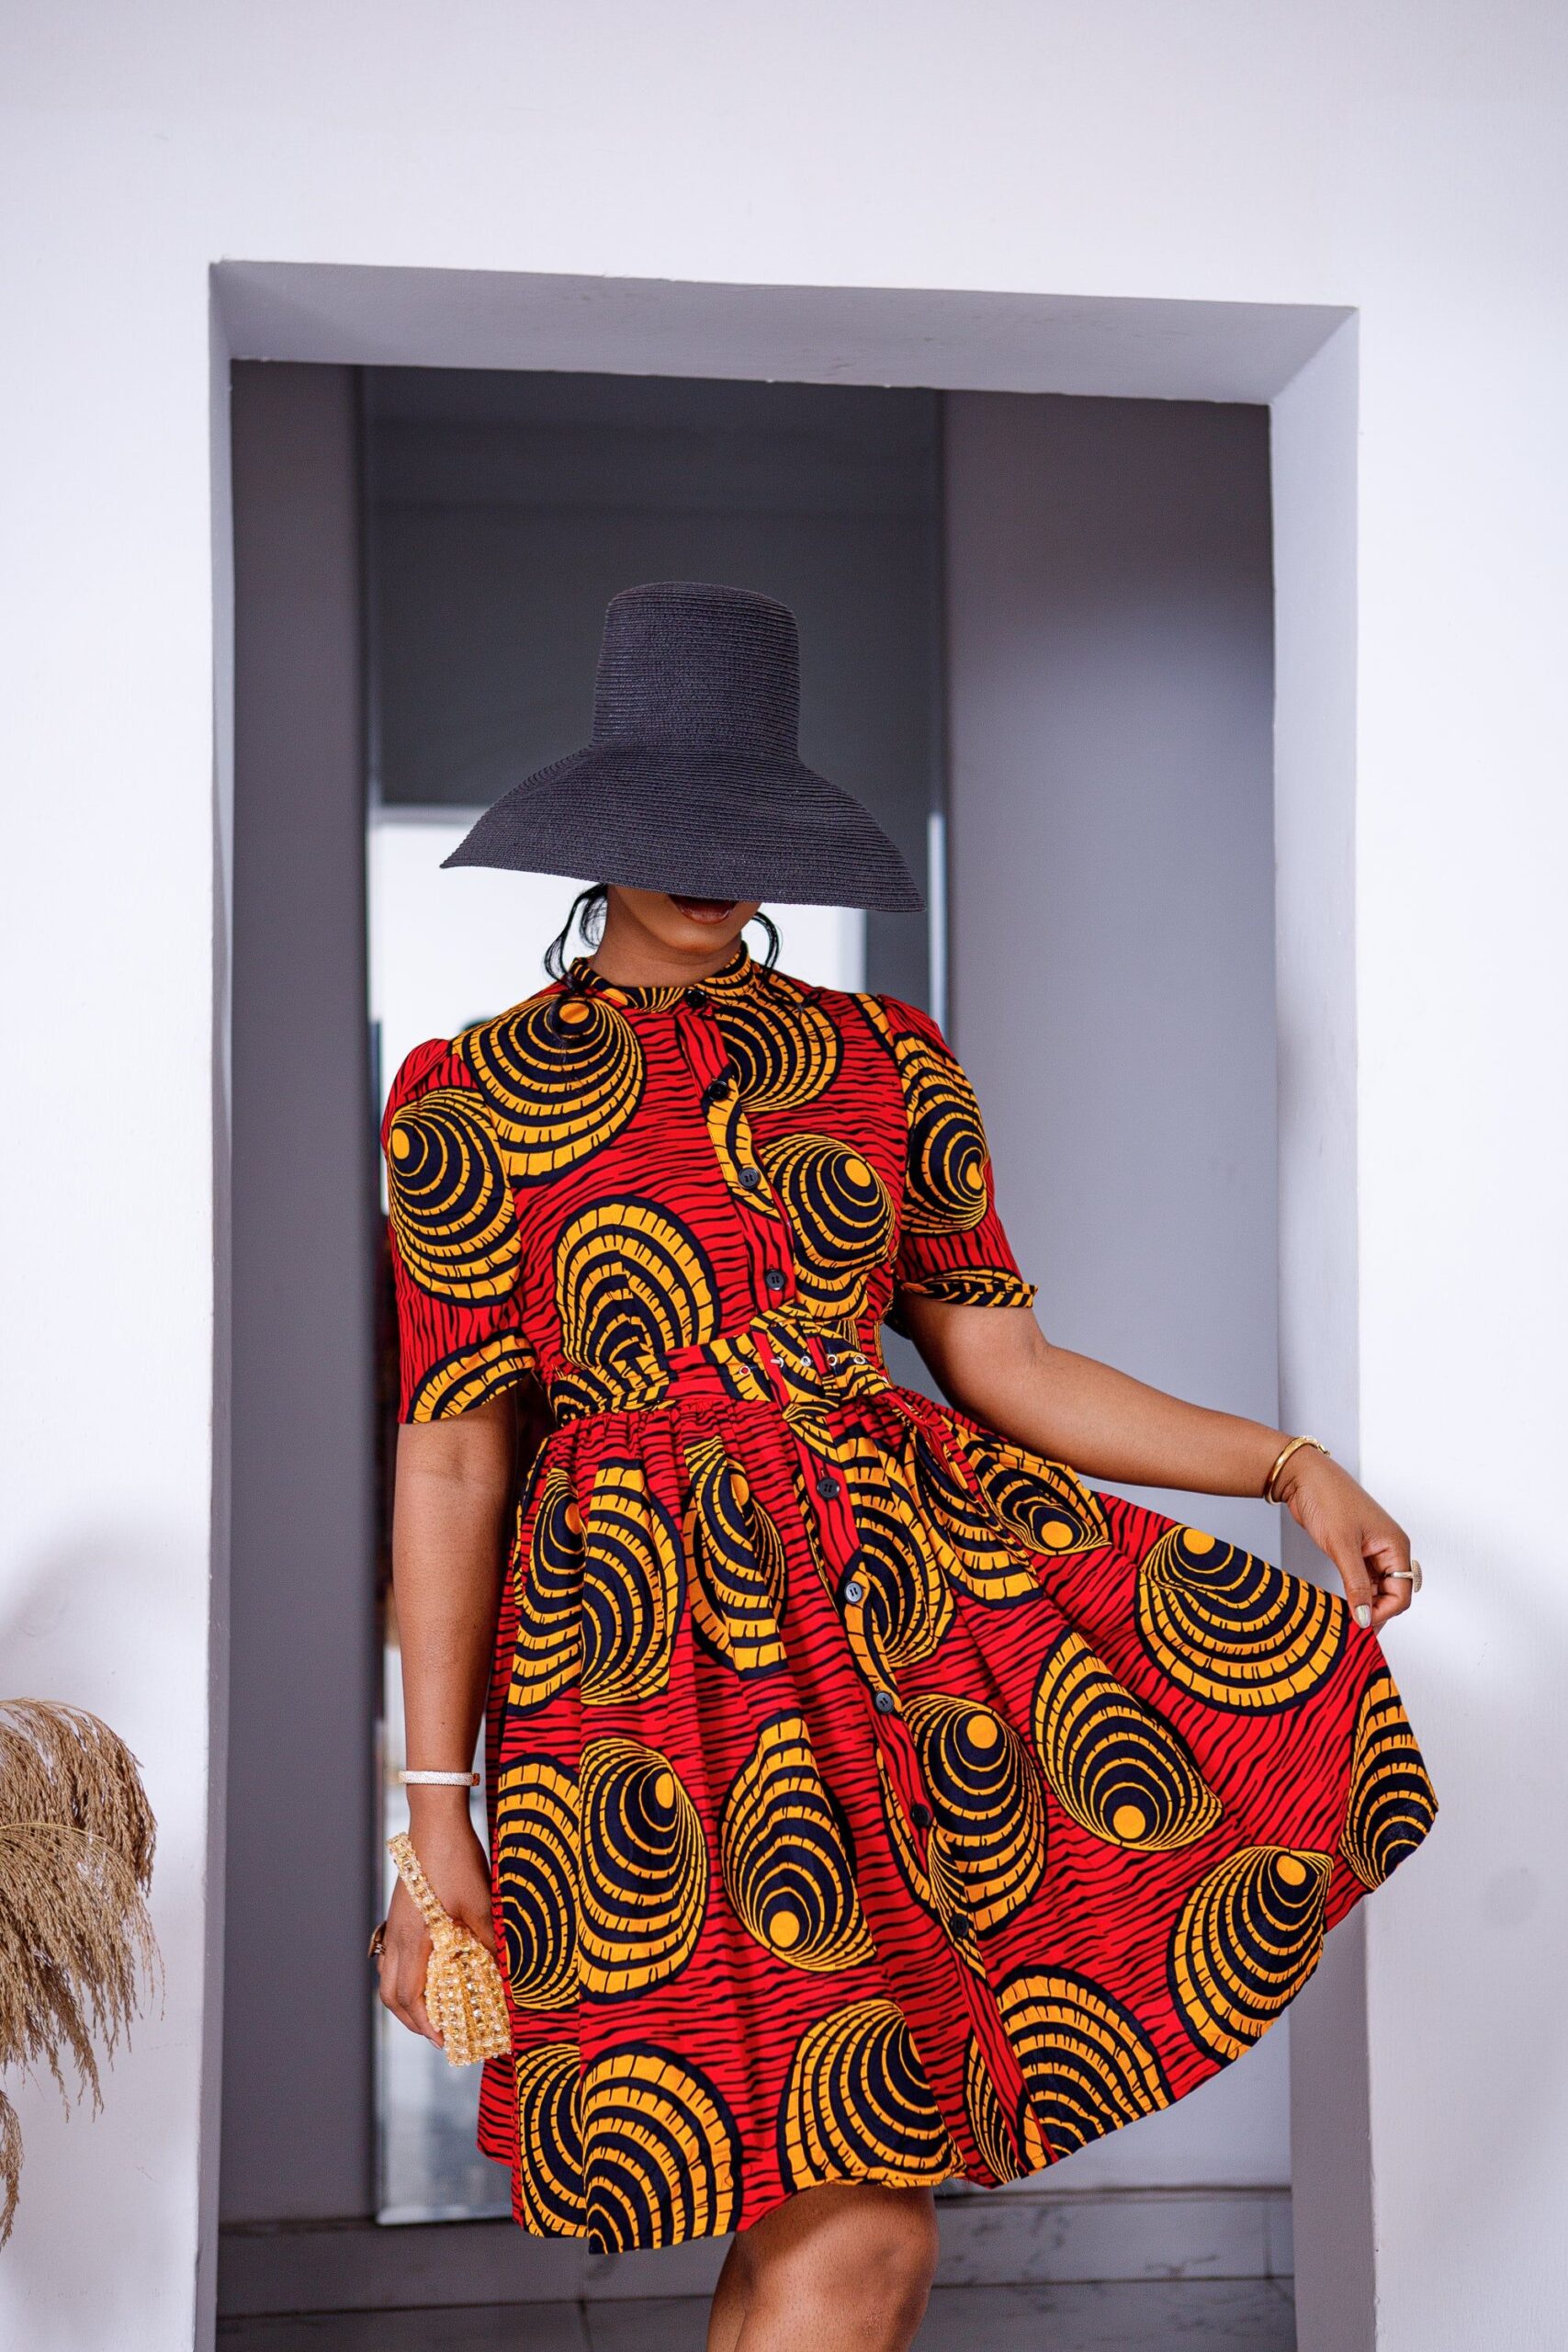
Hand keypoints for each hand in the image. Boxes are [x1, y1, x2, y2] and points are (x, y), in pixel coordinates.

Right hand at [377, 1802, 496, 2046]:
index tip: (445, 2041)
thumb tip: (504, 1974)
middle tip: (439, 2033)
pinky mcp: (399, 1913)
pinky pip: (393, 1956)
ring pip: (388, 1975)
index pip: (410, 1997)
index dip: (426, 2025)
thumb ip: (488, 1941)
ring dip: (405, 1999)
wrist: (436, 1821)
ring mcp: (395, 1924)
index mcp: (414, 1939)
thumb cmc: (457, 1860)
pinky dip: (405, 1974)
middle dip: (412, 2020)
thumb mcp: (481, 1903)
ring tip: (433, 2009)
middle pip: (391, 1994)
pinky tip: (428, 1971)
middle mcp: (397, 1936)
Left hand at [1274, 1448, 1415, 1635]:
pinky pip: (1363, 1580)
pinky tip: (1343, 1607)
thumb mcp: (1342, 1546)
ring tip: (1347, 1623)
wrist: (1303, 1477)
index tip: (1360, 1625)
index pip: (1401, 1593)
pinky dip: (1355, 1594)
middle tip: (1354, 1632)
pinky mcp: (1355, 1551)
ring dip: (1365, 1605)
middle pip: (1392, 1594)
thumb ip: (1356, 1584)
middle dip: (1376, 1612)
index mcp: (1395, 1546)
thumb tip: (1365, 1617)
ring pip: (1377, 1589)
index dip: (1383, 1612)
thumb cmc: (1327, 1499)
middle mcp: (1388, 1549)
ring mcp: (1372, 1550)